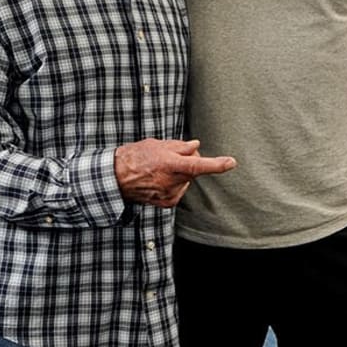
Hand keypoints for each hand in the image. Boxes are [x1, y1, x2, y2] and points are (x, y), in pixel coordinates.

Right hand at [115, 138, 235, 207]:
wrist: (115, 179)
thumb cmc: (134, 158)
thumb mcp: (156, 145)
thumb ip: (179, 146)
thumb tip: (195, 147)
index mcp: (168, 164)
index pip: (198, 165)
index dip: (217, 164)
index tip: (231, 162)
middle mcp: (171, 181)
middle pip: (194, 169)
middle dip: (190, 160)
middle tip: (174, 155)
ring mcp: (170, 193)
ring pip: (187, 179)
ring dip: (180, 172)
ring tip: (160, 169)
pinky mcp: (168, 202)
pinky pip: (181, 189)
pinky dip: (175, 183)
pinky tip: (160, 179)